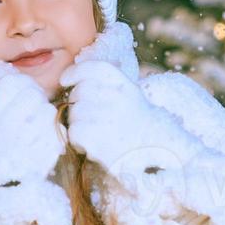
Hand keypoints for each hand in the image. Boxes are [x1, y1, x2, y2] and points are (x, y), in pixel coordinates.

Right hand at [0, 66, 65, 183]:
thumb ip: (9, 100)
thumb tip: (31, 83)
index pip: (12, 82)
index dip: (23, 84)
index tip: (23, 95)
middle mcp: (5, 125)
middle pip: (33, 94)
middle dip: (37, 101)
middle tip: (33, 114)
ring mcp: (23, 141)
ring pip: (48, 111)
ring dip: (47, 119)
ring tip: (37, 131)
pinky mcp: (41, 155)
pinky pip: (57, 133)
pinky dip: (55, 137)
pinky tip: (43, 145)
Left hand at [60, 60, 189, 218]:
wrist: (158, 155)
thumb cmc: (142, 128)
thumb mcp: (132, 98)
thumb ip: (109, 86)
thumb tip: (78, 80)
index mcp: (124, 84)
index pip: (92, 69)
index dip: (75, 72)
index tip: (66, 80)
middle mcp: (113, 96)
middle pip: (79, 93)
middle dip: (80, 104)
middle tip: (95, 119)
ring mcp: (103, 116)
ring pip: (74, 114)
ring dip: (80, 124)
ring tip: (99, 134)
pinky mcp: (94, 137)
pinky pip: (73, 132)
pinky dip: (79, 141)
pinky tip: (94, 146)